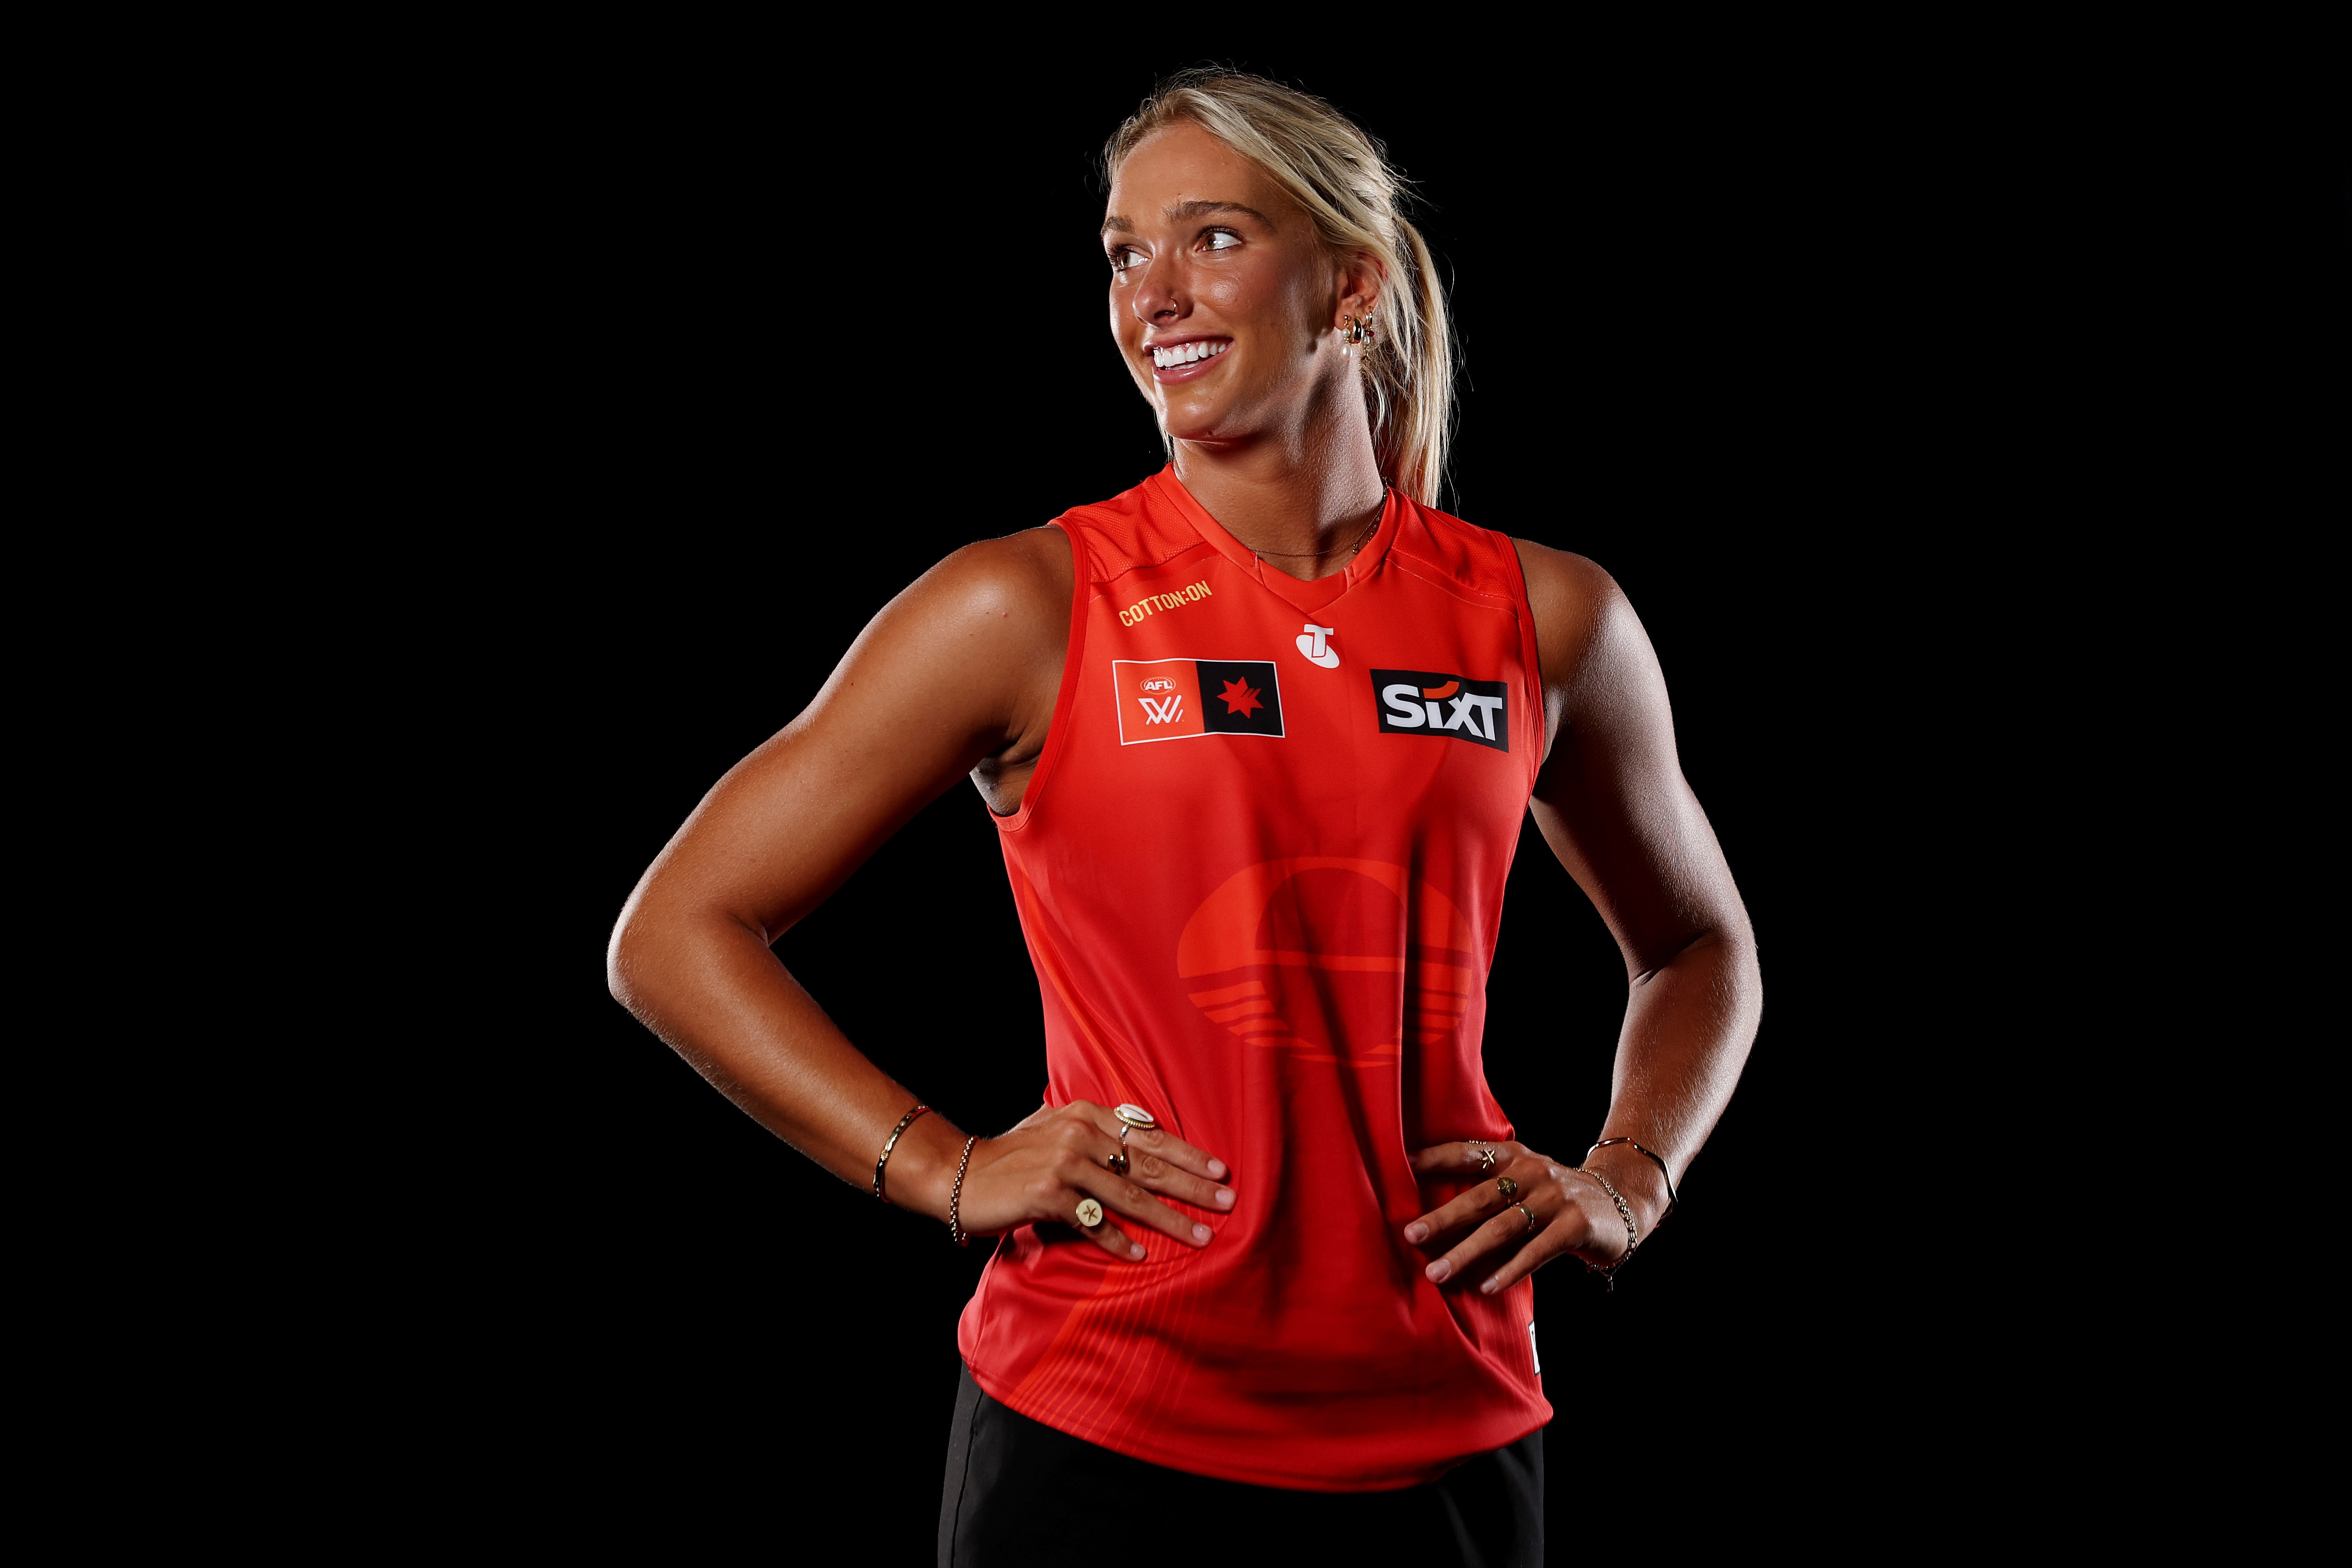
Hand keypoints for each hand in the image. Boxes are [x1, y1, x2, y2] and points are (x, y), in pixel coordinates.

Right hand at [955, 1101, 1235, 1261]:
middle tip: (1228, 1203)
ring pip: (1129, 1196)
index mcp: (1087, 1114)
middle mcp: (1080, 1134)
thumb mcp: (1054, 1127)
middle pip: (1150, 1165)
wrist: (957, 1172)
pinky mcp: (1047, 1194)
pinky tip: (1140, 1255)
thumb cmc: (1011, 1155)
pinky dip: (1117, 1241)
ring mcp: (1064, 1163)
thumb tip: (1140, 1133)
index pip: (1149, 1136)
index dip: (1188, 1153)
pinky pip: (1092, 1222)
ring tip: (1201, 1237)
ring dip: (1169, 1220)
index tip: (1220, 1169)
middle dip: (1193, 1186)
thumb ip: (1094, 1130)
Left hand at [1403, 1141, 1627, 1293]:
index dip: (1435, 1158)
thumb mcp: (1524, 1179)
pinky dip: (1510, 1270)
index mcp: (1513, 1155)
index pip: (1467, 1153)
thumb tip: (1431, 1214)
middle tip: (1410, 1235)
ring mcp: (1555, 1197)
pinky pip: (1537, 1251)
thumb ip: (1488, 1189)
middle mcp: (1532, 1171)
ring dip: (1467, 1251)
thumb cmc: (1555, 1196)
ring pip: (1504, 1228)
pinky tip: (1486, 1286)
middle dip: (1443, 1218)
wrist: (1620, 1201)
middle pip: (1480, 1197)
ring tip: (1437, 1272)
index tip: (1400, 1166)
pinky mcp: (1575, 1225)